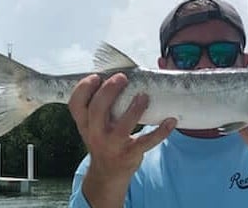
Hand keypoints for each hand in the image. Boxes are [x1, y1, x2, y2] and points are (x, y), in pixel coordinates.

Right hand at [68, 73, 176, 205]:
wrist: (107, 173)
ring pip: (122, 126)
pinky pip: (147, 141)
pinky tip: (171, 121)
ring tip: (144, 96)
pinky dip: (161, 131)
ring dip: (134, 109)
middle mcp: (96, 133)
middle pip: (97, 110)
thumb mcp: (93, 125)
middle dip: (109, 91)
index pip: (76, 104)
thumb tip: (119, 75)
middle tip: (122, 78)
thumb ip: (100, 105)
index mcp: (85, 123)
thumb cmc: (103, 139)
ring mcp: (113, 145)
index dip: (83, 89)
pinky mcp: (130, 153)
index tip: (96, 77)